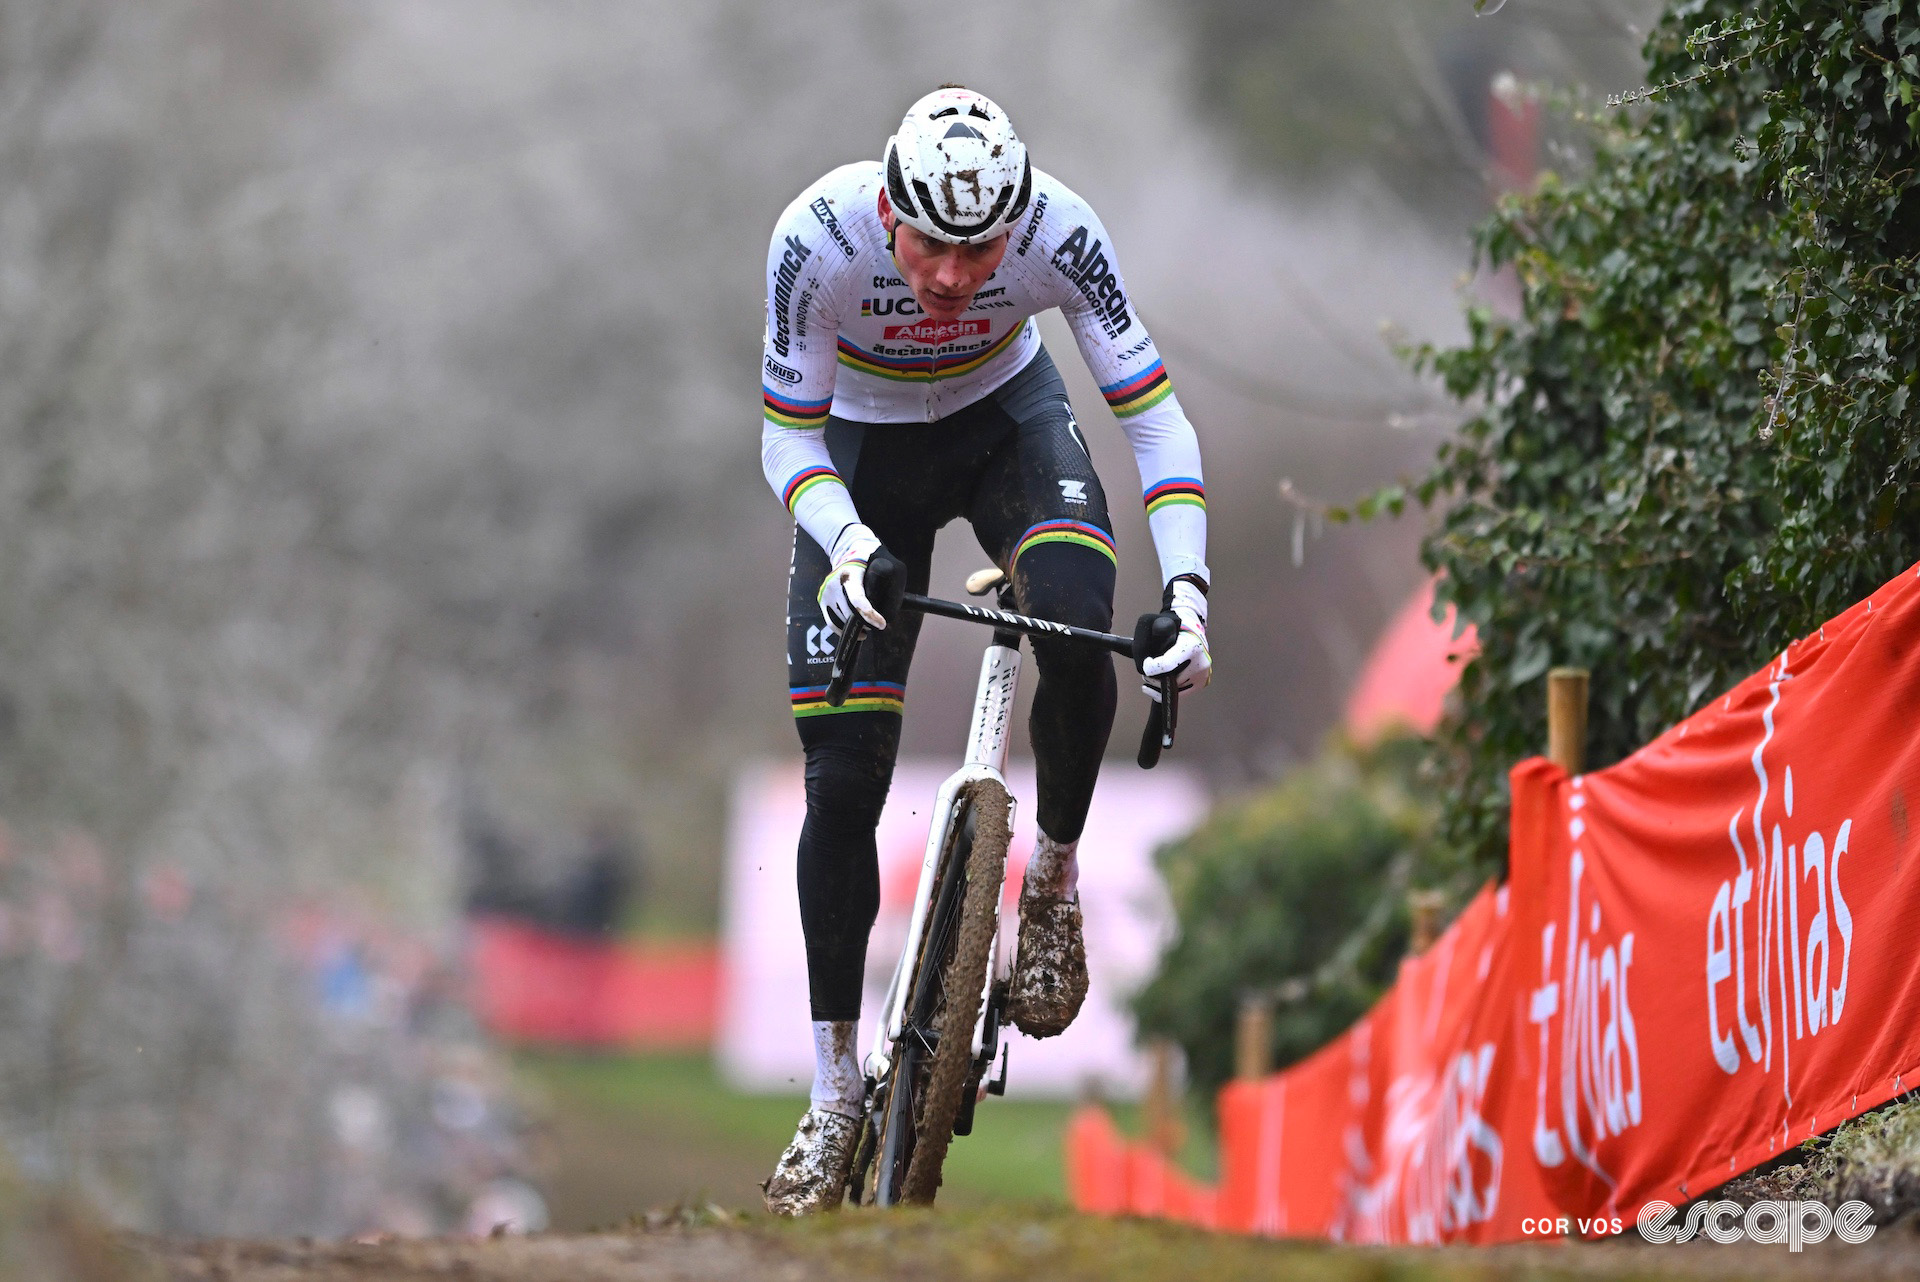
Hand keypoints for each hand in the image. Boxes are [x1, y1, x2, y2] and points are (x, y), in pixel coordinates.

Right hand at [818, 523, 886, 640]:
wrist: (850, 550)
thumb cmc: (874, 560)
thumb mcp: (890, 565)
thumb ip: (892, 586)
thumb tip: (888, 613)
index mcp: (851, 573)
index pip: (857, 598)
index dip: (869, 615)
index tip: (882, 624)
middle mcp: (834, 582)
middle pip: (850, 613)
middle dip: (866, 623)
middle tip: (878, 624)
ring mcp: (826, 591)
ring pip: (841, 620)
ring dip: (855, 627)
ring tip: (869, 627)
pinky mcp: (822, 599)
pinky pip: (832, 623)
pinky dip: (843, 631)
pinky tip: (857, 633)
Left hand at [1142, 578, 1209, 693]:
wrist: (1194, 631)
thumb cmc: (1174, 628)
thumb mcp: (1162, 626)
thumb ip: (1147, 637)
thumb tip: (1119, 645)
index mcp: (1191, 646)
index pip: (1166, 665)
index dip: (1151, 667)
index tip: (1145, 663)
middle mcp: (1200, 662)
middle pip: (1170, 679)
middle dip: (1153, 678)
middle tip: (1146, 673)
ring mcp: (1203, 674)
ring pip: (1174, 689)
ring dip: (1159, 686)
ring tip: (1150, 679)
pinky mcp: (1202, 682)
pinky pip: (1182, 694)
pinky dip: (1166, 694)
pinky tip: (1154, 690)